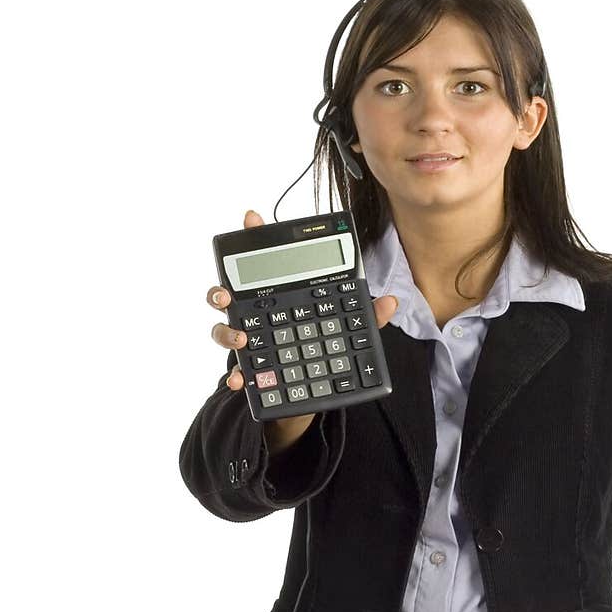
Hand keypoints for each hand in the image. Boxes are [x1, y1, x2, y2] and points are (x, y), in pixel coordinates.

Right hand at [207, 209, 399, 393]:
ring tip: (241, 339)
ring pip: (224, 329)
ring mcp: (250, 341)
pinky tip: (241, 380)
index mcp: (279, 296)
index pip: (265, 260)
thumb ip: (366, 316)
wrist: (311, 392)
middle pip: (228, 293)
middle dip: (220, 289)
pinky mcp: (251, 370)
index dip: (255, 236)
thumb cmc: (325, 349)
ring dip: (226, 332)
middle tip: (225, 293)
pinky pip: (236, 370)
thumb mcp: (351, 331)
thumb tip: (390, 301)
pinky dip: (236, 375)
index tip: (252, 219)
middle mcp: (257, 315)